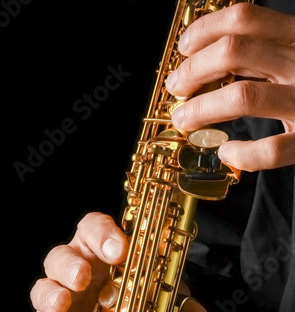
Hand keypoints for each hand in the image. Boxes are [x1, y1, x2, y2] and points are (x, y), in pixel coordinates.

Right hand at [14, 213, 208, 311]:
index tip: (119, 249)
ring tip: (64, 304)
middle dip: (70, 264)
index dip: (102, 233)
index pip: (93, 228)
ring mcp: (57, 303)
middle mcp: (75, 274)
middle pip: (60, 255)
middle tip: (85, 277)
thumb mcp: (159, 307)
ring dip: (49, 293)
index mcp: (100, 256)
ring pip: (41, 287)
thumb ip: (177, 309)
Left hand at [166, 3, 294, 170]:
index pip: (246, 18)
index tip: (184, 47)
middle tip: (177, 86)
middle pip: (235, 52)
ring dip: (202, 109)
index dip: (206, 30)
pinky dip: (242, 154)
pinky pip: (272, 150)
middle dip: (193, 69)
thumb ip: (267, 52)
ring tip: (185, 119)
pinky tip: (227, 152)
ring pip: (244, 96)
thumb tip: (211, 57)